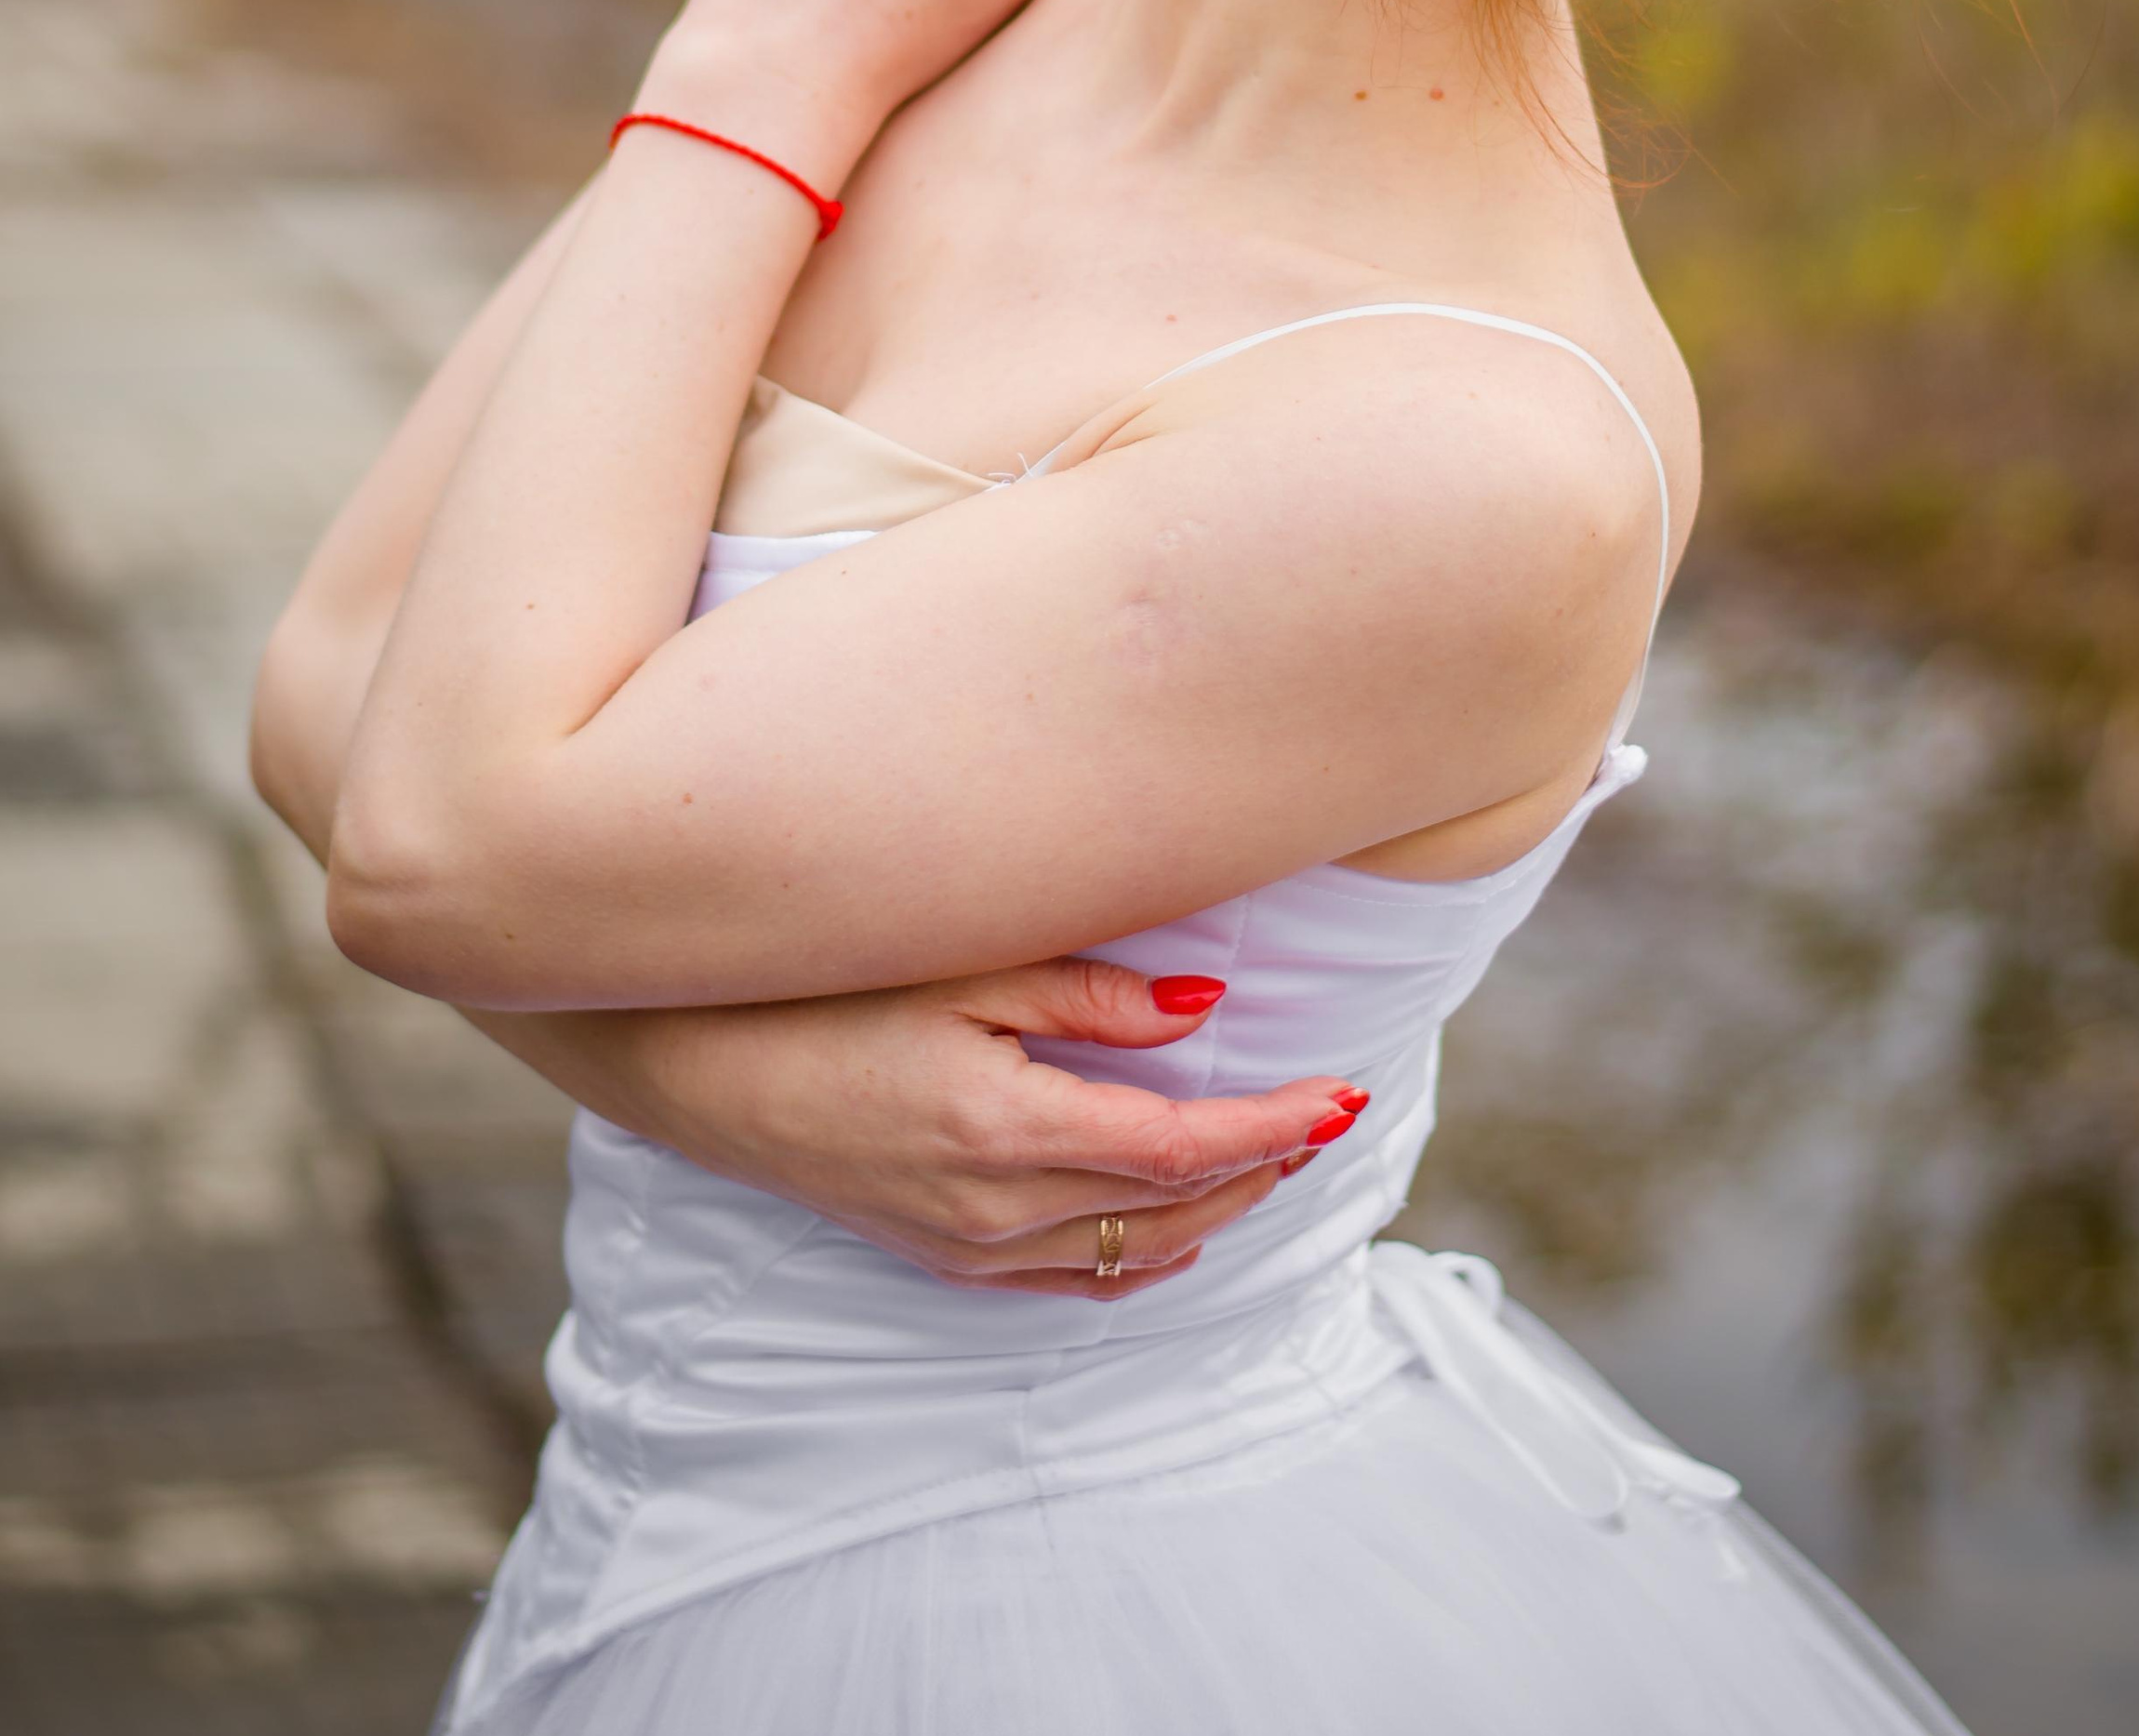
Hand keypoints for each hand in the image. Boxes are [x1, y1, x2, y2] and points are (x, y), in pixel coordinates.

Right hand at [560, 959, 1367, 1300]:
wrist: (691, 1061)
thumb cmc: (822, 990)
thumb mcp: (961, 966)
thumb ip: (1086, 992)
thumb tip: (1201, 1013)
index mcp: (1003, 1131)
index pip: (1180, 1149)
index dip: (1271, 1127)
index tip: (1339, 1092)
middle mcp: (991, 1211)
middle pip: (1172, 1210)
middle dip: (1264, 1167)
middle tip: (1330, 1112)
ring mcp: (963, 1246)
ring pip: (1131, 1254)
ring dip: (1216, 1211)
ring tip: (1278, 1154)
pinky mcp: (938, 1256)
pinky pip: (1071, 1280)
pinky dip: (1143, 1254)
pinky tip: (1177, 1225)